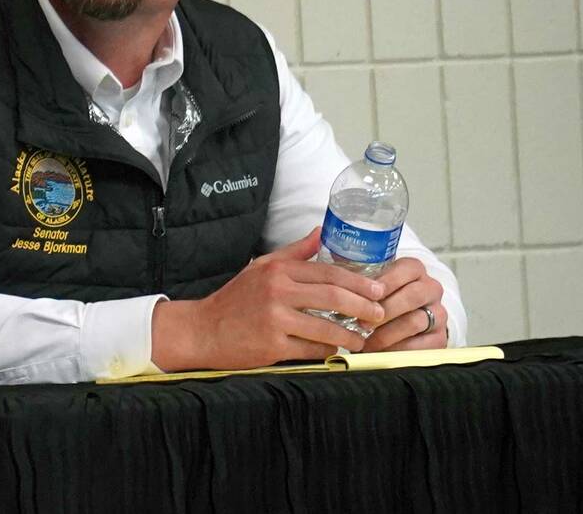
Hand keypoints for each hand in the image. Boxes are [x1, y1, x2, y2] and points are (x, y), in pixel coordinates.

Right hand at [151, 227, 385, 371]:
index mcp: (277, 270)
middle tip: (379, 315)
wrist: (203, 329)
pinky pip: (312, 349)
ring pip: (327, 327)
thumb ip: (294, 252)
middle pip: (333, 297)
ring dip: (351, 335)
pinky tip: (334, 350)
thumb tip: (320, 231)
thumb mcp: (261, 268)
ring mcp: (275, 318)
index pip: (328, 272)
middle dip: (363, 308)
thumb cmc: (235, 299)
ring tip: (362, 339)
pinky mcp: (273, 345)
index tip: (378, 291)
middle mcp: (277, 291)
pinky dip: (328, 350)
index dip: (358, 283)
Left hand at [362, 256, 447, 351]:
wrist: (408, 318)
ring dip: (387, 334)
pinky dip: (398, 350)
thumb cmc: (382, 296)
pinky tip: (381, 353)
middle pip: (411, 296)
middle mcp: (431, 289)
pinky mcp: (440, 337)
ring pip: (414, 322)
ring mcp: (438, 313)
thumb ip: (359, 278)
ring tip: (366, 343)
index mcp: (415, 269)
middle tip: (361, 323)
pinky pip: (421, 346)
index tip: (366, 296)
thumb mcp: (373, 282)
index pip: (405, 269)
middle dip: (384, 311)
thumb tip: (332, 279)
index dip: (385, 282)